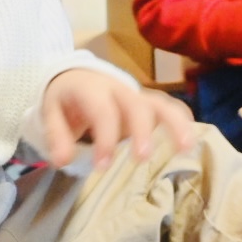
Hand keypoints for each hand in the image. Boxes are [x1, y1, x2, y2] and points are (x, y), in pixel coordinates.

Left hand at [42, 69, 194, 168]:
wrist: (75, 74)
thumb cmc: (66, 98)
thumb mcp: (51, 111)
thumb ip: (56, 135)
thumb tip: (63, 160)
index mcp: (92, 88)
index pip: (102, 110)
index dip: (104, 138)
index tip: (102, 167)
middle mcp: (119, 88)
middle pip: (136, 104)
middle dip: (142, 131)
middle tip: (142, 159)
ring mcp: (137, 94)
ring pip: (161, 103)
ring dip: (175, 124)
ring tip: (186, 149)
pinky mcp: (148, 102)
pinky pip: (170, 106)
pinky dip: (182, 120)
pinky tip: (190, 142)